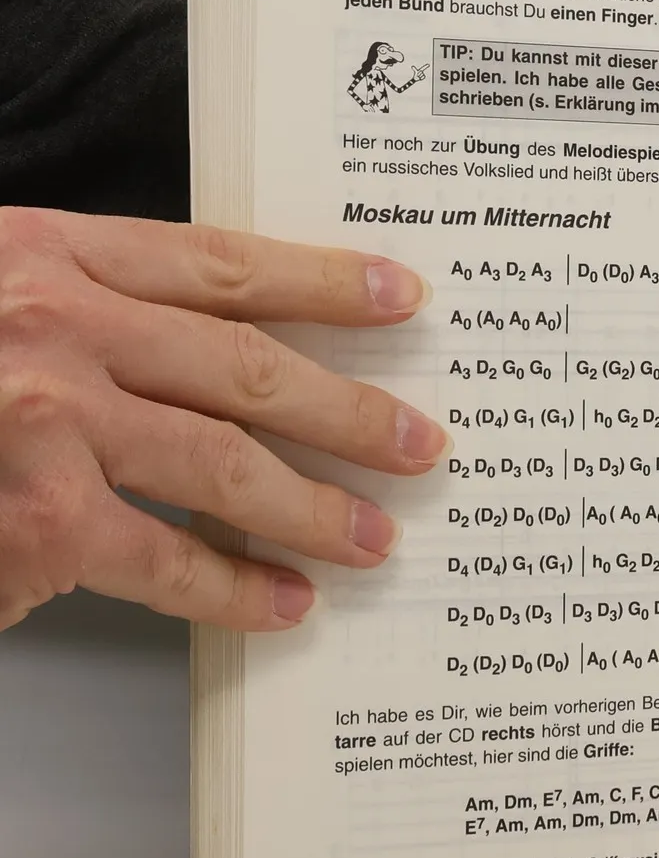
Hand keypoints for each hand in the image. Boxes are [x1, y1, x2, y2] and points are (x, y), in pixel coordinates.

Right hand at [0, 207, 445, 632]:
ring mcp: (46, 424)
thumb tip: (197, 348)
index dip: (323, 280)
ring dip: (316, 507)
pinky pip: (166, 561)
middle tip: (421, 443)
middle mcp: (57, 327)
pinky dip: (235, 589)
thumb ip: (77, 307)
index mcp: (46, 253)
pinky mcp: (35, 521)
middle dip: (350, 411)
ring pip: (226, 465)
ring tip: (373, 537)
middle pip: (249, 367)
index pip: (221, 263)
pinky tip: (280, 603)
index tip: (401, 297)